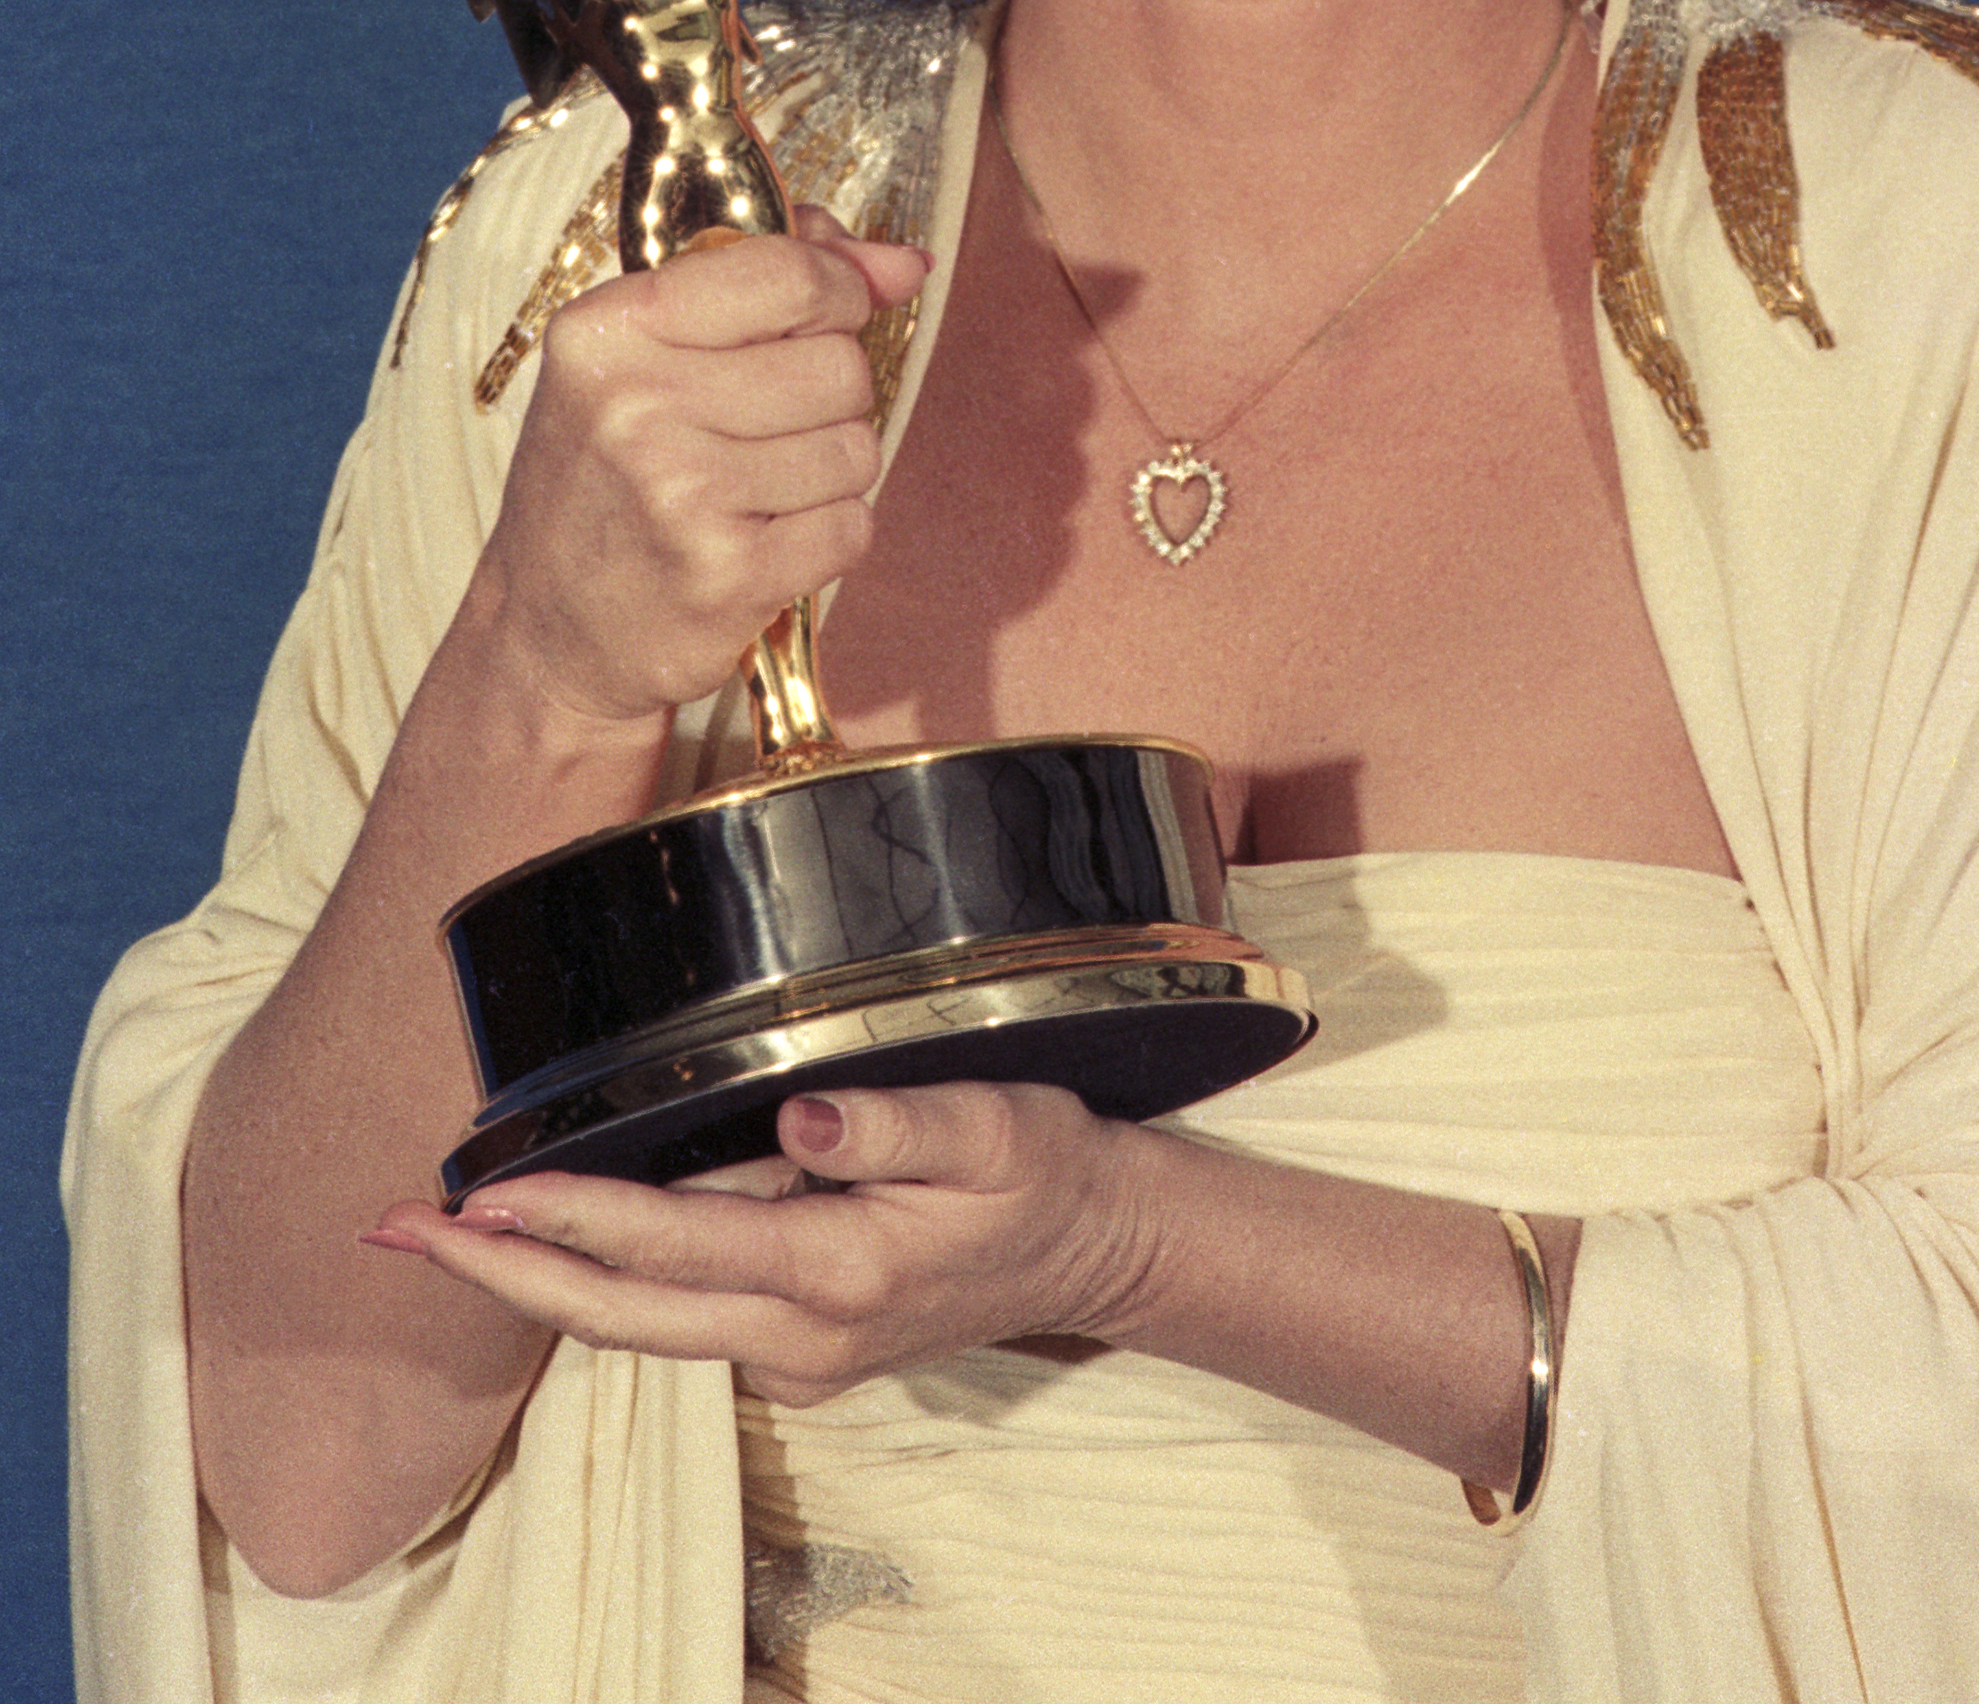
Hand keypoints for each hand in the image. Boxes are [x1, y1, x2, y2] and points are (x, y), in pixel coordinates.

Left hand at [364, 1084, 1158, 1404]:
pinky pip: (672, 1322)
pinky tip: (549, 1239)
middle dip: (496, 1272)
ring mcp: (792, 1355)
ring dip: (529, 1280)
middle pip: (614, 1313)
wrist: (1095, 1249)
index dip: (568, 1217)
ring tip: (437, 1230)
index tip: (478, 1193)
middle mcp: (798, 1335)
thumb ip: (898, 1119)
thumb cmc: (1043, 1171)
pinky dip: (597, 1284)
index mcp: (837, 1273)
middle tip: (389, 1229)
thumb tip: (802, 1116)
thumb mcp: (996, 1125)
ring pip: (631, 1327)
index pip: (671, 1245)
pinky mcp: (794, 1349)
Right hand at [466, 215, 929, 726]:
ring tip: (754, 491)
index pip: (789, 274)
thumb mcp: (645, 354)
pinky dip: (826, 538)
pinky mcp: (727, 575)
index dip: (840, 291)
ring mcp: (681, 493)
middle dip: (828, 398)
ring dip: (828, 472)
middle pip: (840, 365)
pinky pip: (853, 527)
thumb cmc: (608, 476)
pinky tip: (761, 542)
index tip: (831, 313)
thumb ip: (771, 281)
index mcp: (610, 330)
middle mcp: (636, 404)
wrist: (548, 633)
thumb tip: (905, 263)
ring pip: (856, 448)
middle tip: (759, 431)